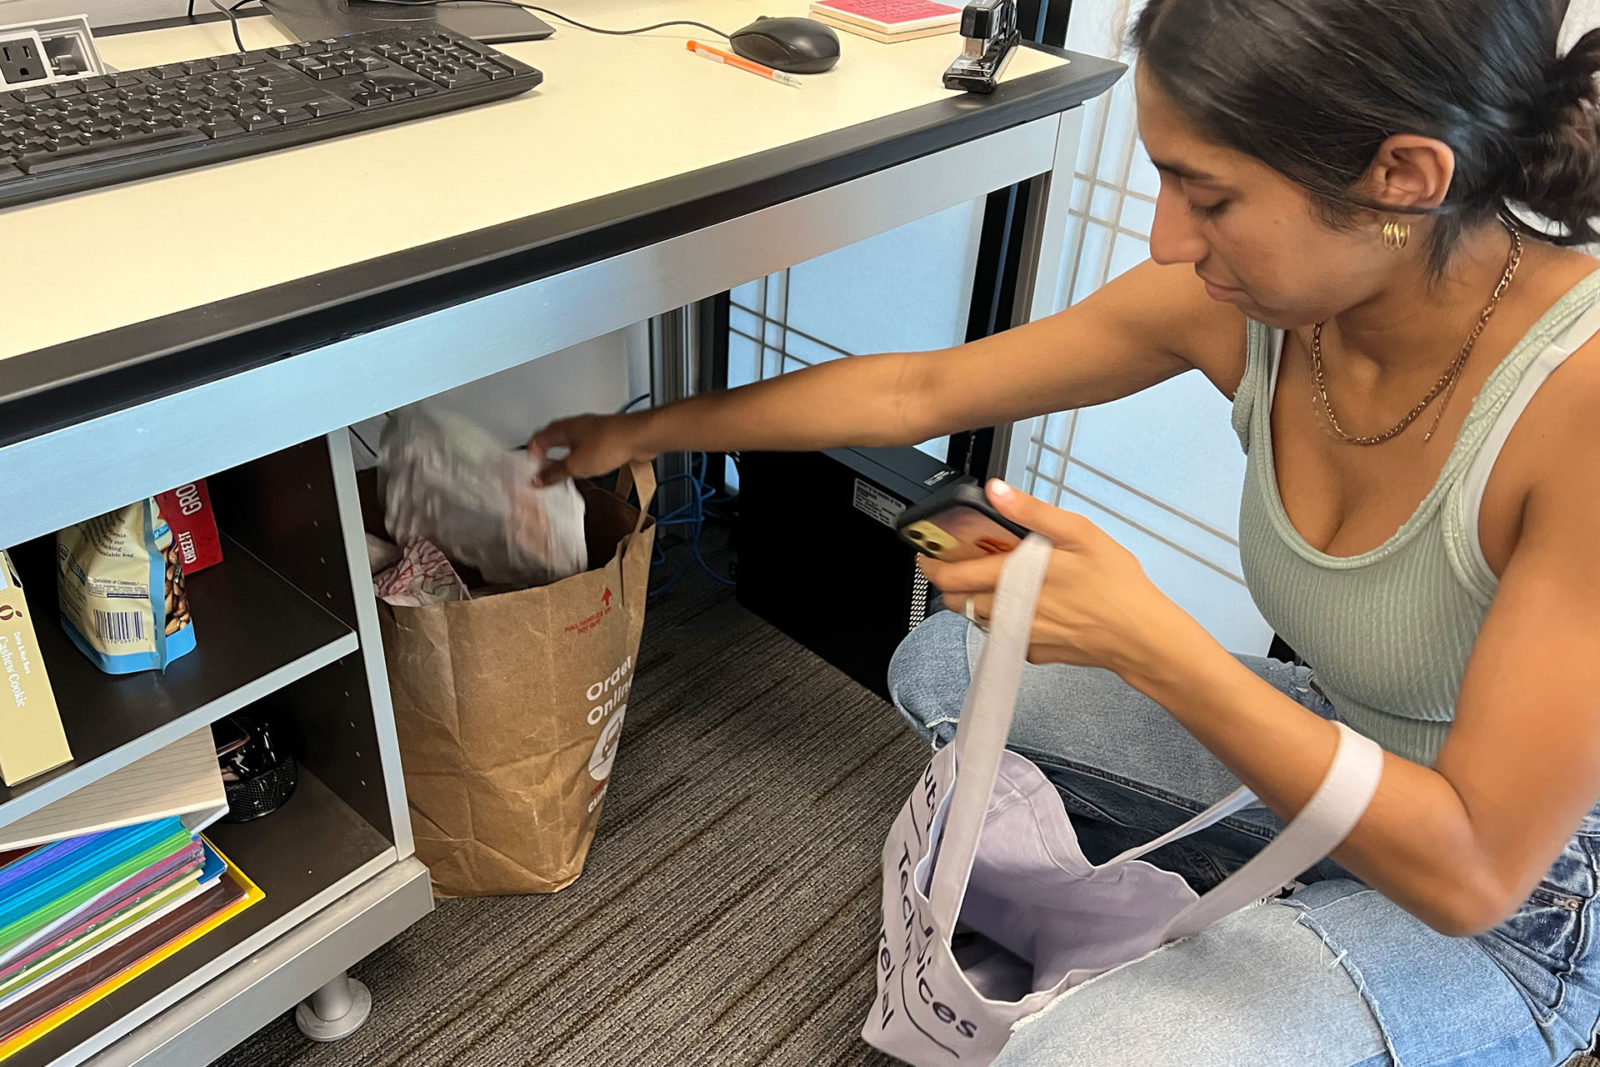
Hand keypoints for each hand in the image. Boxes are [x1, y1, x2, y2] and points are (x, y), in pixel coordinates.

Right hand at [527, 412, 653, 485]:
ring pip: (571, 442)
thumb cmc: (611, 442)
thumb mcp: (576, 465)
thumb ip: (555, 473)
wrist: (639, 436)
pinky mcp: (606, 436)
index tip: (531, 468)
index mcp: (562, 428)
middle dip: (546, 454)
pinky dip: (581, 457)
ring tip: (563, 471)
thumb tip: (538, 479)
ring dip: (564, 456)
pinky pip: (587, 447)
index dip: (531, 454)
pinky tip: (587, 467)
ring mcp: (592, 430)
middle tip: (543, 469)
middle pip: (554, 438)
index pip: (538, 438)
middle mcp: (576, 425)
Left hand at [919, 480, 1194, 675]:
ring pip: (977, 619)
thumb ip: (1031, 511)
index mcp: (1013, 578)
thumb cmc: (1115, 584)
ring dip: (975, 600)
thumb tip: (995, 489)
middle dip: (952, 582)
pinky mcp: (1034, 652)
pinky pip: (1004, 635)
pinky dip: (1004, 618)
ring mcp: (1019, 636)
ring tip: (997, 580)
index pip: (952, 577)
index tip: (929, 552)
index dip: (932, 564)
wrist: (1141, 635)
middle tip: (964, 563)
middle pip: (956, 602)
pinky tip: (1027, 603)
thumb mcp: (1078, 533)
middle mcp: (1008, 611)